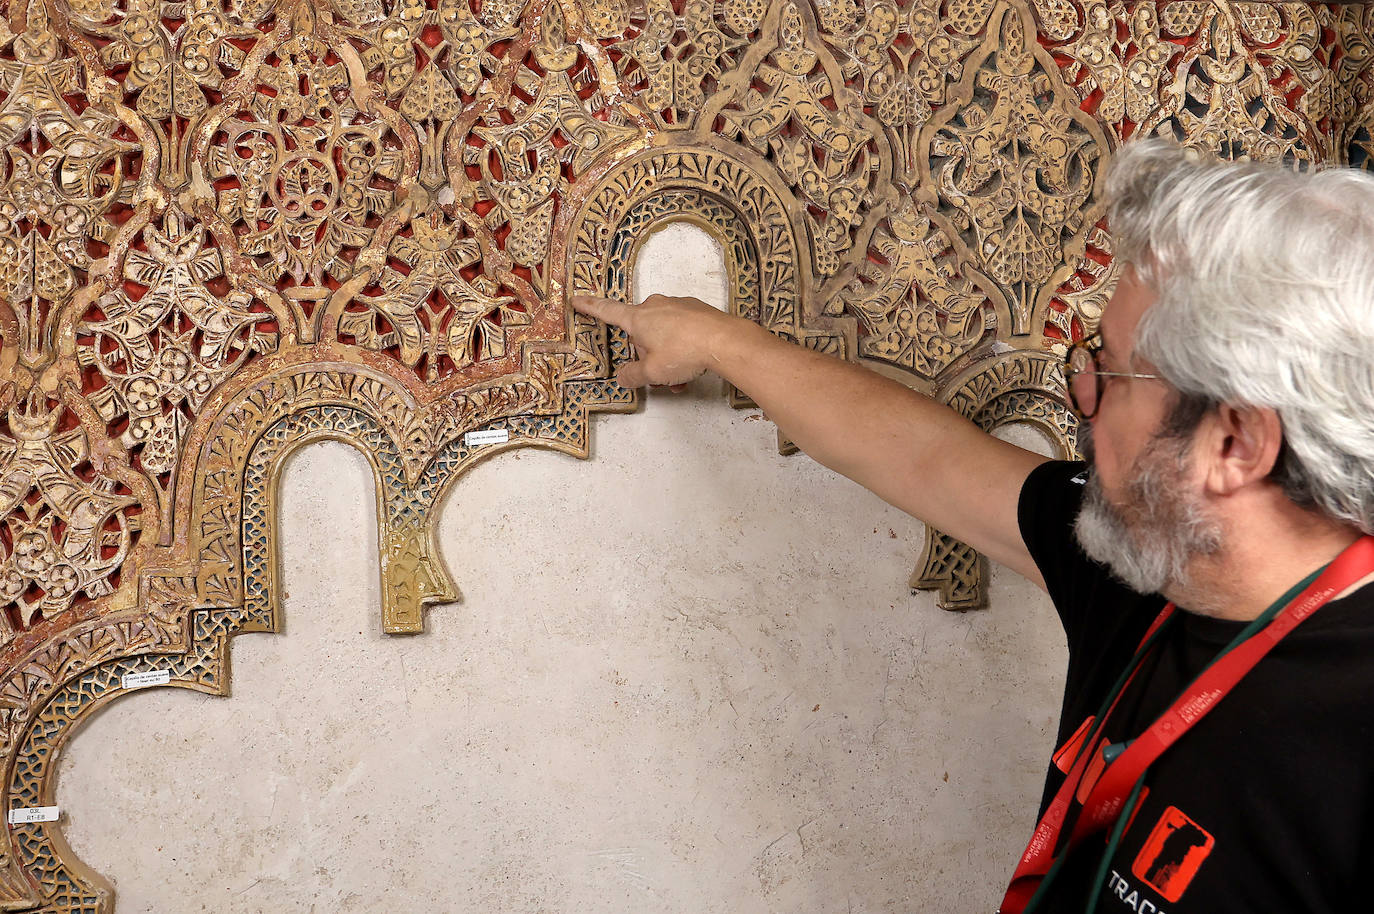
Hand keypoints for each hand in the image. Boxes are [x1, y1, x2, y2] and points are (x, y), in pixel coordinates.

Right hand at [571, 294, 736, 389]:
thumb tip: (623, 377)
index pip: (607, 311)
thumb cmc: (683, 352)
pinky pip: (681, 331)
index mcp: (638, 318)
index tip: (577, 299)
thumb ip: (632, 376)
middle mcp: (655, 306)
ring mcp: (677, 306)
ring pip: (663, 335)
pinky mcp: (696, 310)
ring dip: (667, 358)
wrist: (724, 341)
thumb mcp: (652, 372)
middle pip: (641, 334)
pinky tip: (693, 366)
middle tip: (659, 377)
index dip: (590, 307)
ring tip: (679, 379)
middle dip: (647, 356)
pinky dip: (682, 349)